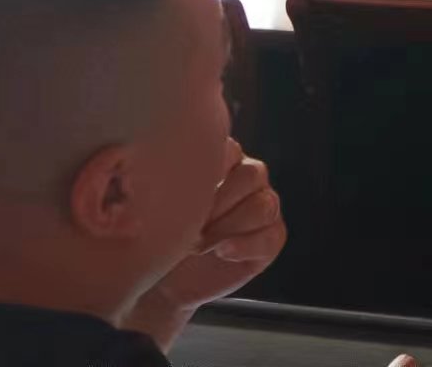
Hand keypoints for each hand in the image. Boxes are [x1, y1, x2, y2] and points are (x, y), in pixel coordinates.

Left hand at [124, 141, 285, 349]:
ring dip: (228, 227)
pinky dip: (245, 245)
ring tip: (198, 244)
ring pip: (264, 205)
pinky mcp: (271, 238)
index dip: (210, 171)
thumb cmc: (160, 235)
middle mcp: (247, 177)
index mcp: (222, 160)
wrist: (164, 282)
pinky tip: (222, 252)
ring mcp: (263, 206)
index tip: (185, 193)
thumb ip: (176, 181)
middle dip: (218, 203)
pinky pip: (271, 236)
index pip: (230, 149)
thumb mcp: (161, 204)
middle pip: (251, 176)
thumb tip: (173, 168)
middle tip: (189, 225)